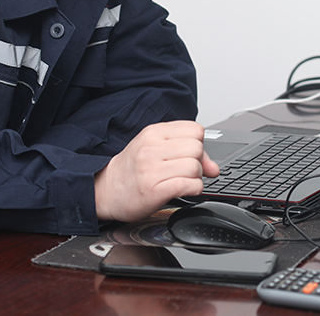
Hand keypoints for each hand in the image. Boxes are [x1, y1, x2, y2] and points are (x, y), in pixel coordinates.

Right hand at [94, 120, 219, 221]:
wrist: (105, 190)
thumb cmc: (132, 170)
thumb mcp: (156, 150)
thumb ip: (186, 153)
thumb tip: (214, 168)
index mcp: (154, 133)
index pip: (195, 129)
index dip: (198, 143)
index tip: (190, 154)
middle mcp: (151, 148)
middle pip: (197, 148)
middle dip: (198, 161)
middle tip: (185, 170)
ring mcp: (151, 169)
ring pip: (194, 167)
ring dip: (195, 177)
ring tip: (182, 180)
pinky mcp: (153, 190)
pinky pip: (188, 185)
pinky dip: (193, 189)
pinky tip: (184, 190)